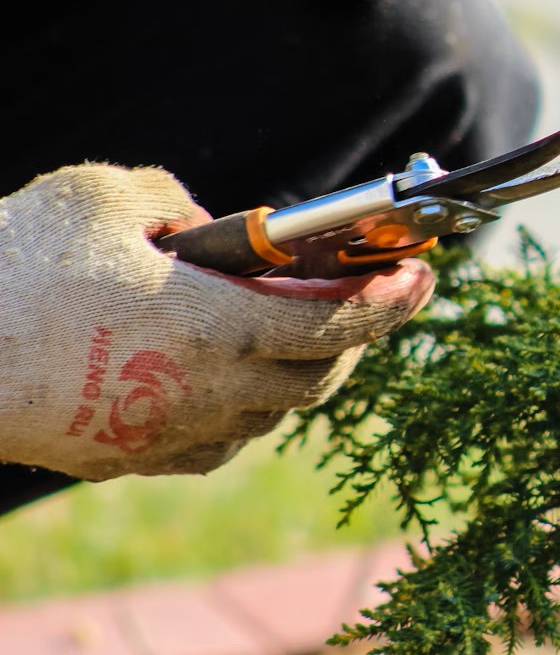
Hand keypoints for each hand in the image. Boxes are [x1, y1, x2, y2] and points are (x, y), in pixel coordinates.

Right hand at [0, 166, 433, 480]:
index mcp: (219, 328)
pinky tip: (230, 377)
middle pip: (319, 377)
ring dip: (298, 374)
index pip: (339, 324)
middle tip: (366, 298)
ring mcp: (168, 435)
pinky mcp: (127, 459)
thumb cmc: (17, 266)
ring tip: (299, 329)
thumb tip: (214, 227)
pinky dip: (243, 408)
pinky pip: (215, 441)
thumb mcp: (108, 195)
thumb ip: (182, 202)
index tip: (424, 277)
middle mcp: (209, 392)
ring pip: (270, 415)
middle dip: (355, 337)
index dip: (392, 301)